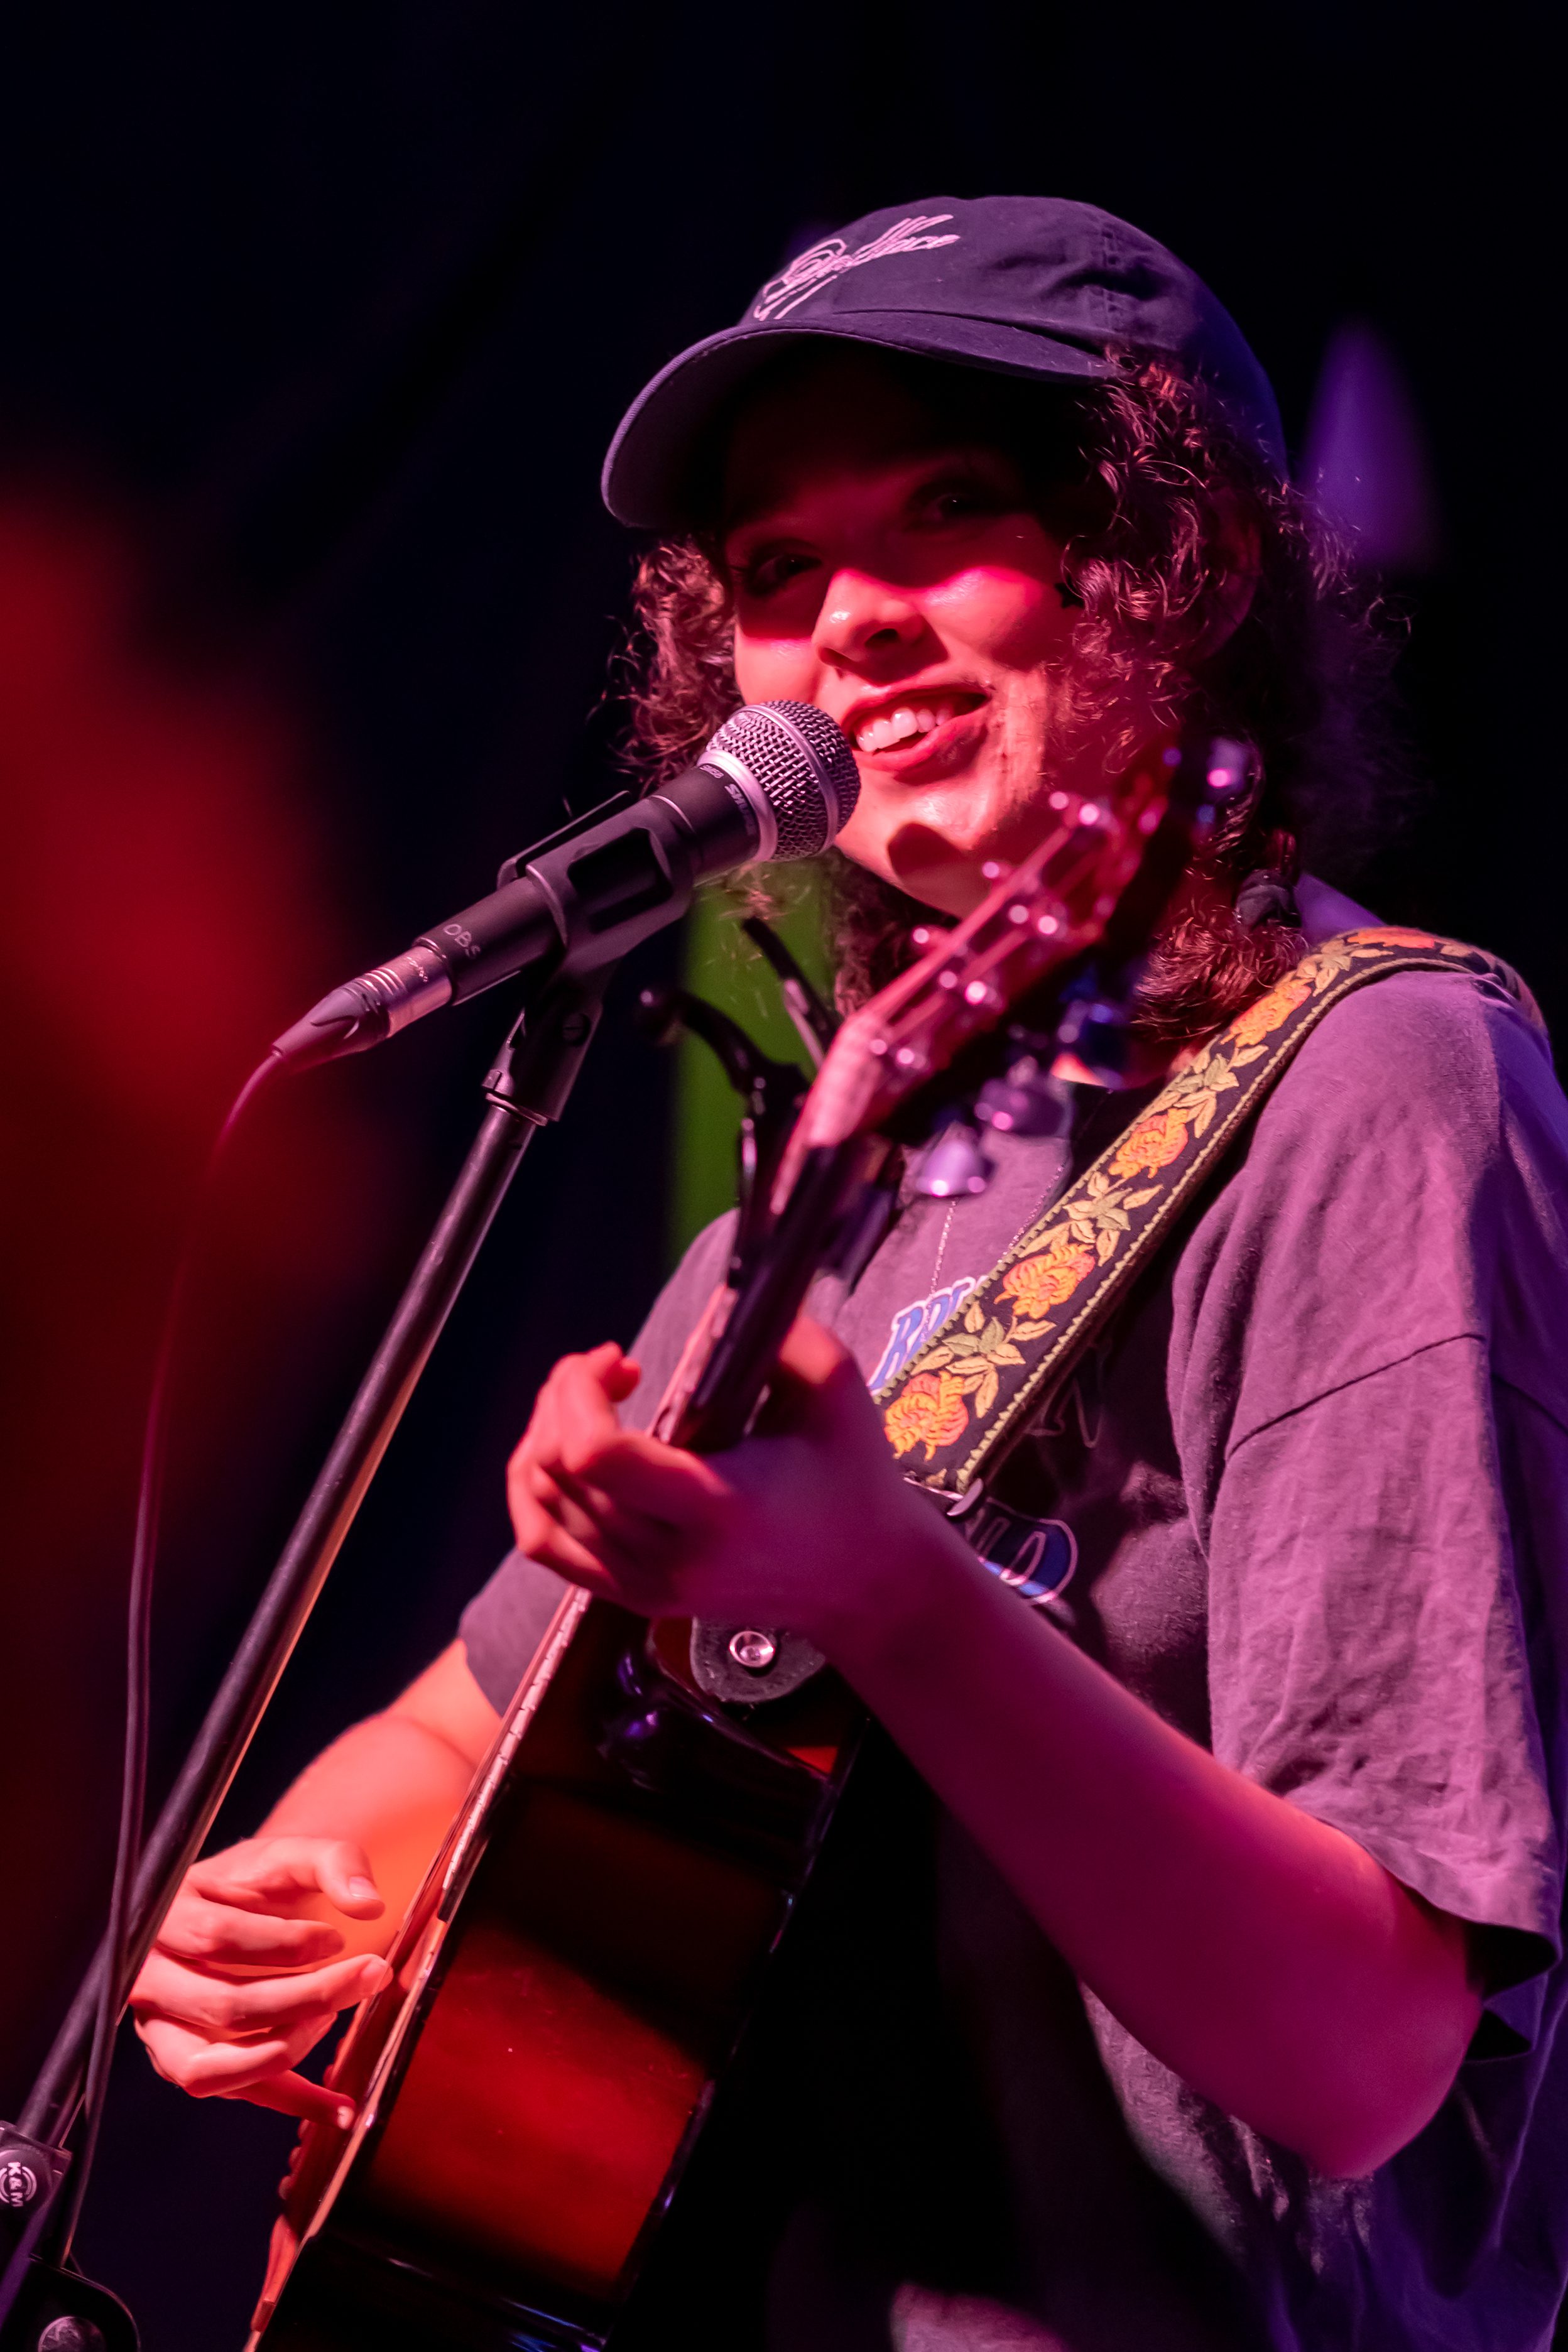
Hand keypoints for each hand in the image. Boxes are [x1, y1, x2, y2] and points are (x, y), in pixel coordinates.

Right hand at [131, 1836, 392, 2127]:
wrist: (245, 1909)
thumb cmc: (262, 1885)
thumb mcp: (294, 1856)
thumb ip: (335, 1862)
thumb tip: (368, 1903)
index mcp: (166, 1916)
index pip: (217, 1938)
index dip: (285, 1942)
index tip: (338, 1938)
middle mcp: (151, 1980)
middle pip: (223, 2005)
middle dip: (305, 1997)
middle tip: (368, 1974)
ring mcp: (163, 2030)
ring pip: (209, 2066)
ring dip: (286, 2050)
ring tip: (335, 2021)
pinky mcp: (192, 2064)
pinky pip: (236, 2094)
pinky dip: (292, 2102)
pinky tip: (341, 2107)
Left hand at [505, 1318, 959, 1653]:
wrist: (865, 1580)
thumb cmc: (853, 1479)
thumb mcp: (837, 1387)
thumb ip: (778, 1333)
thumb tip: (708, 1313)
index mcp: (718, 1505)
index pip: (597, 1457)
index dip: (577, 1393)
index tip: (618, 1360)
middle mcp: (672, 1557)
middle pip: (559, 1472)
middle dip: (563, 1397)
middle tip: (611, 1367)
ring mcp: (647, 1586)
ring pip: (540, 1507)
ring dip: (546, 1436)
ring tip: (593, 1402)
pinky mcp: (635, 1596)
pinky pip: (544, 1542)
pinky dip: (536, 1490)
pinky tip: (569, 1452)